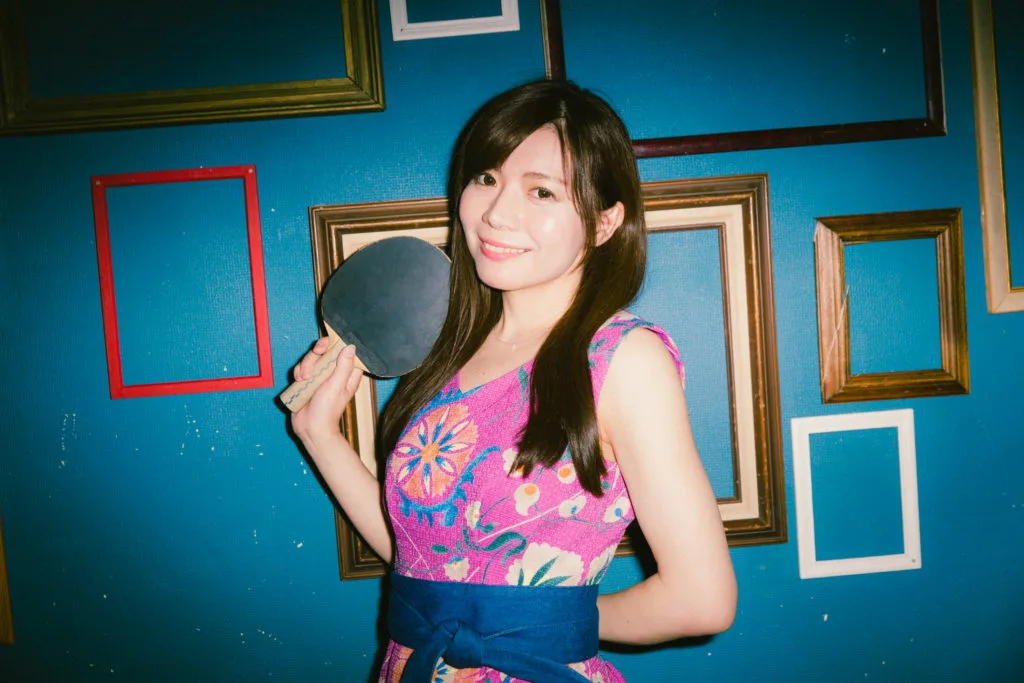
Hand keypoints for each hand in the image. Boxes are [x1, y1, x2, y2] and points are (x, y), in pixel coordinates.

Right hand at [290, 337, 363, 451]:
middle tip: (314, 360)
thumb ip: (343, 366)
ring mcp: (321, 375)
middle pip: (325, 351)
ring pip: (312, 358)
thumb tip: (350, 347)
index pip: (345, 351)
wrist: (310, 427)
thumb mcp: (337, 386)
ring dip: (305, 365)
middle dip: (316, 355)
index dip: (337, 345)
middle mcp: (335, 372)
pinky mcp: (308, 379)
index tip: (327, 347)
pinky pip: (302, 367)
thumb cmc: (327, 410)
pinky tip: (299, 381)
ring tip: (304, 379)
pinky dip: (299, 372)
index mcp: (347, 373)